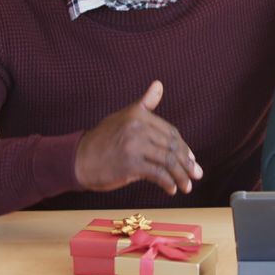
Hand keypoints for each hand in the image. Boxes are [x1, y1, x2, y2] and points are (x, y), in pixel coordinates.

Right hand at [74, 80, 201, 194]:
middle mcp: (138, 127)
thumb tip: (159, 84)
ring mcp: (134, 146)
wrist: (78, 160)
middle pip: (172, 146)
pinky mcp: (131, 164)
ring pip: (168, 161)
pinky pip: (158, 174)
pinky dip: (168, 183)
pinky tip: (171, 189)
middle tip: (196, 174)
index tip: (191, 159)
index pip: (171, 132)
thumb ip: (144, 104)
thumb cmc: (102, 140)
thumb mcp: (123, 117)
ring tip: (186, 186)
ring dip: (180, 176)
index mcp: (138, 114)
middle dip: (186, 163)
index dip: (184, 147)